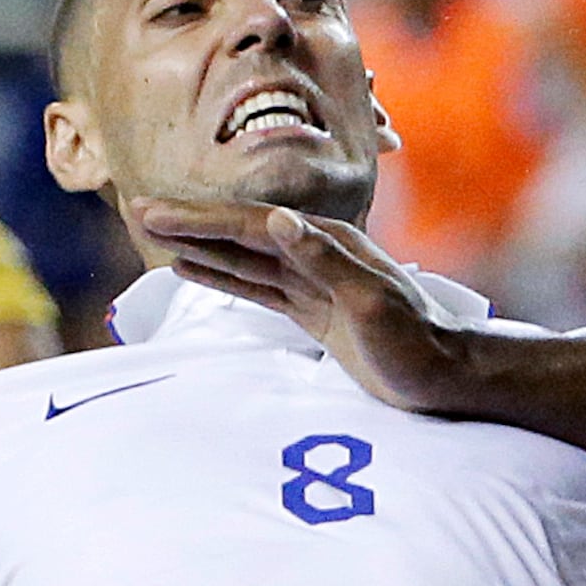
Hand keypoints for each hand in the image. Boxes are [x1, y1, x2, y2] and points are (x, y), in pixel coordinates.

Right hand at [136, 201, 475, 410]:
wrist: (447, 374)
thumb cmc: (415, 341)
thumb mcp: (370, 300)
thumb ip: (325, 259)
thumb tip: (279, 219)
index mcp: (325, 244)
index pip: (251, 224)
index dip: (202, 218)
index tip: (157, 211)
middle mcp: (316, 254)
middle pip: (241, 233)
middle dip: (191, 223)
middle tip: (139, 212)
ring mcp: (313, 282)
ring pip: (244, 258)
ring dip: (201, 245)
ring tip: (156, 235)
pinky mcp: (314, 311)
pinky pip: (259, 287)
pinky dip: (225, 277)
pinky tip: (197, 269)